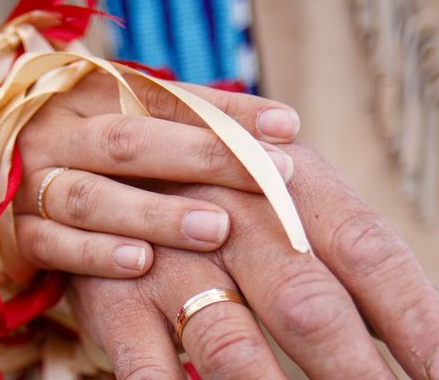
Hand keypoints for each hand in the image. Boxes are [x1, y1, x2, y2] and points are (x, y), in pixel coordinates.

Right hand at [13, 71, 299, 277]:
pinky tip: (143, 262)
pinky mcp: (15, 232)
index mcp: (87, 94)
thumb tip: (279, 129)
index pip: (164, 97)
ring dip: (155, 213)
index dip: (226, 113)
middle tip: (269, 176)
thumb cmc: (83, 145)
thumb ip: (187, 121)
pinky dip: (97, 254)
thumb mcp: (124, 118)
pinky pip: (54, 244)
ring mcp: (31, 183)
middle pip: (130, 142)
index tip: (288, 126)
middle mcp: (57, 133)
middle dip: (202, 158)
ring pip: (93, 197)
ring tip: (217, 228)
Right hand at [68, 142, 438, 378]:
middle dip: (356, 374)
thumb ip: (338, 233)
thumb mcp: (279, 184)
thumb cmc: (217, 185)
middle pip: (306, 305)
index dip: (418, 319)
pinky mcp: (119, 298)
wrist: (113, 162)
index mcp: (284, 183)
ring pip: (230, 345)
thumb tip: (422, 315)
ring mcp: (169, 261)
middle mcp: (229, 218)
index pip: (366, 251)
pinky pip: (148, 366)